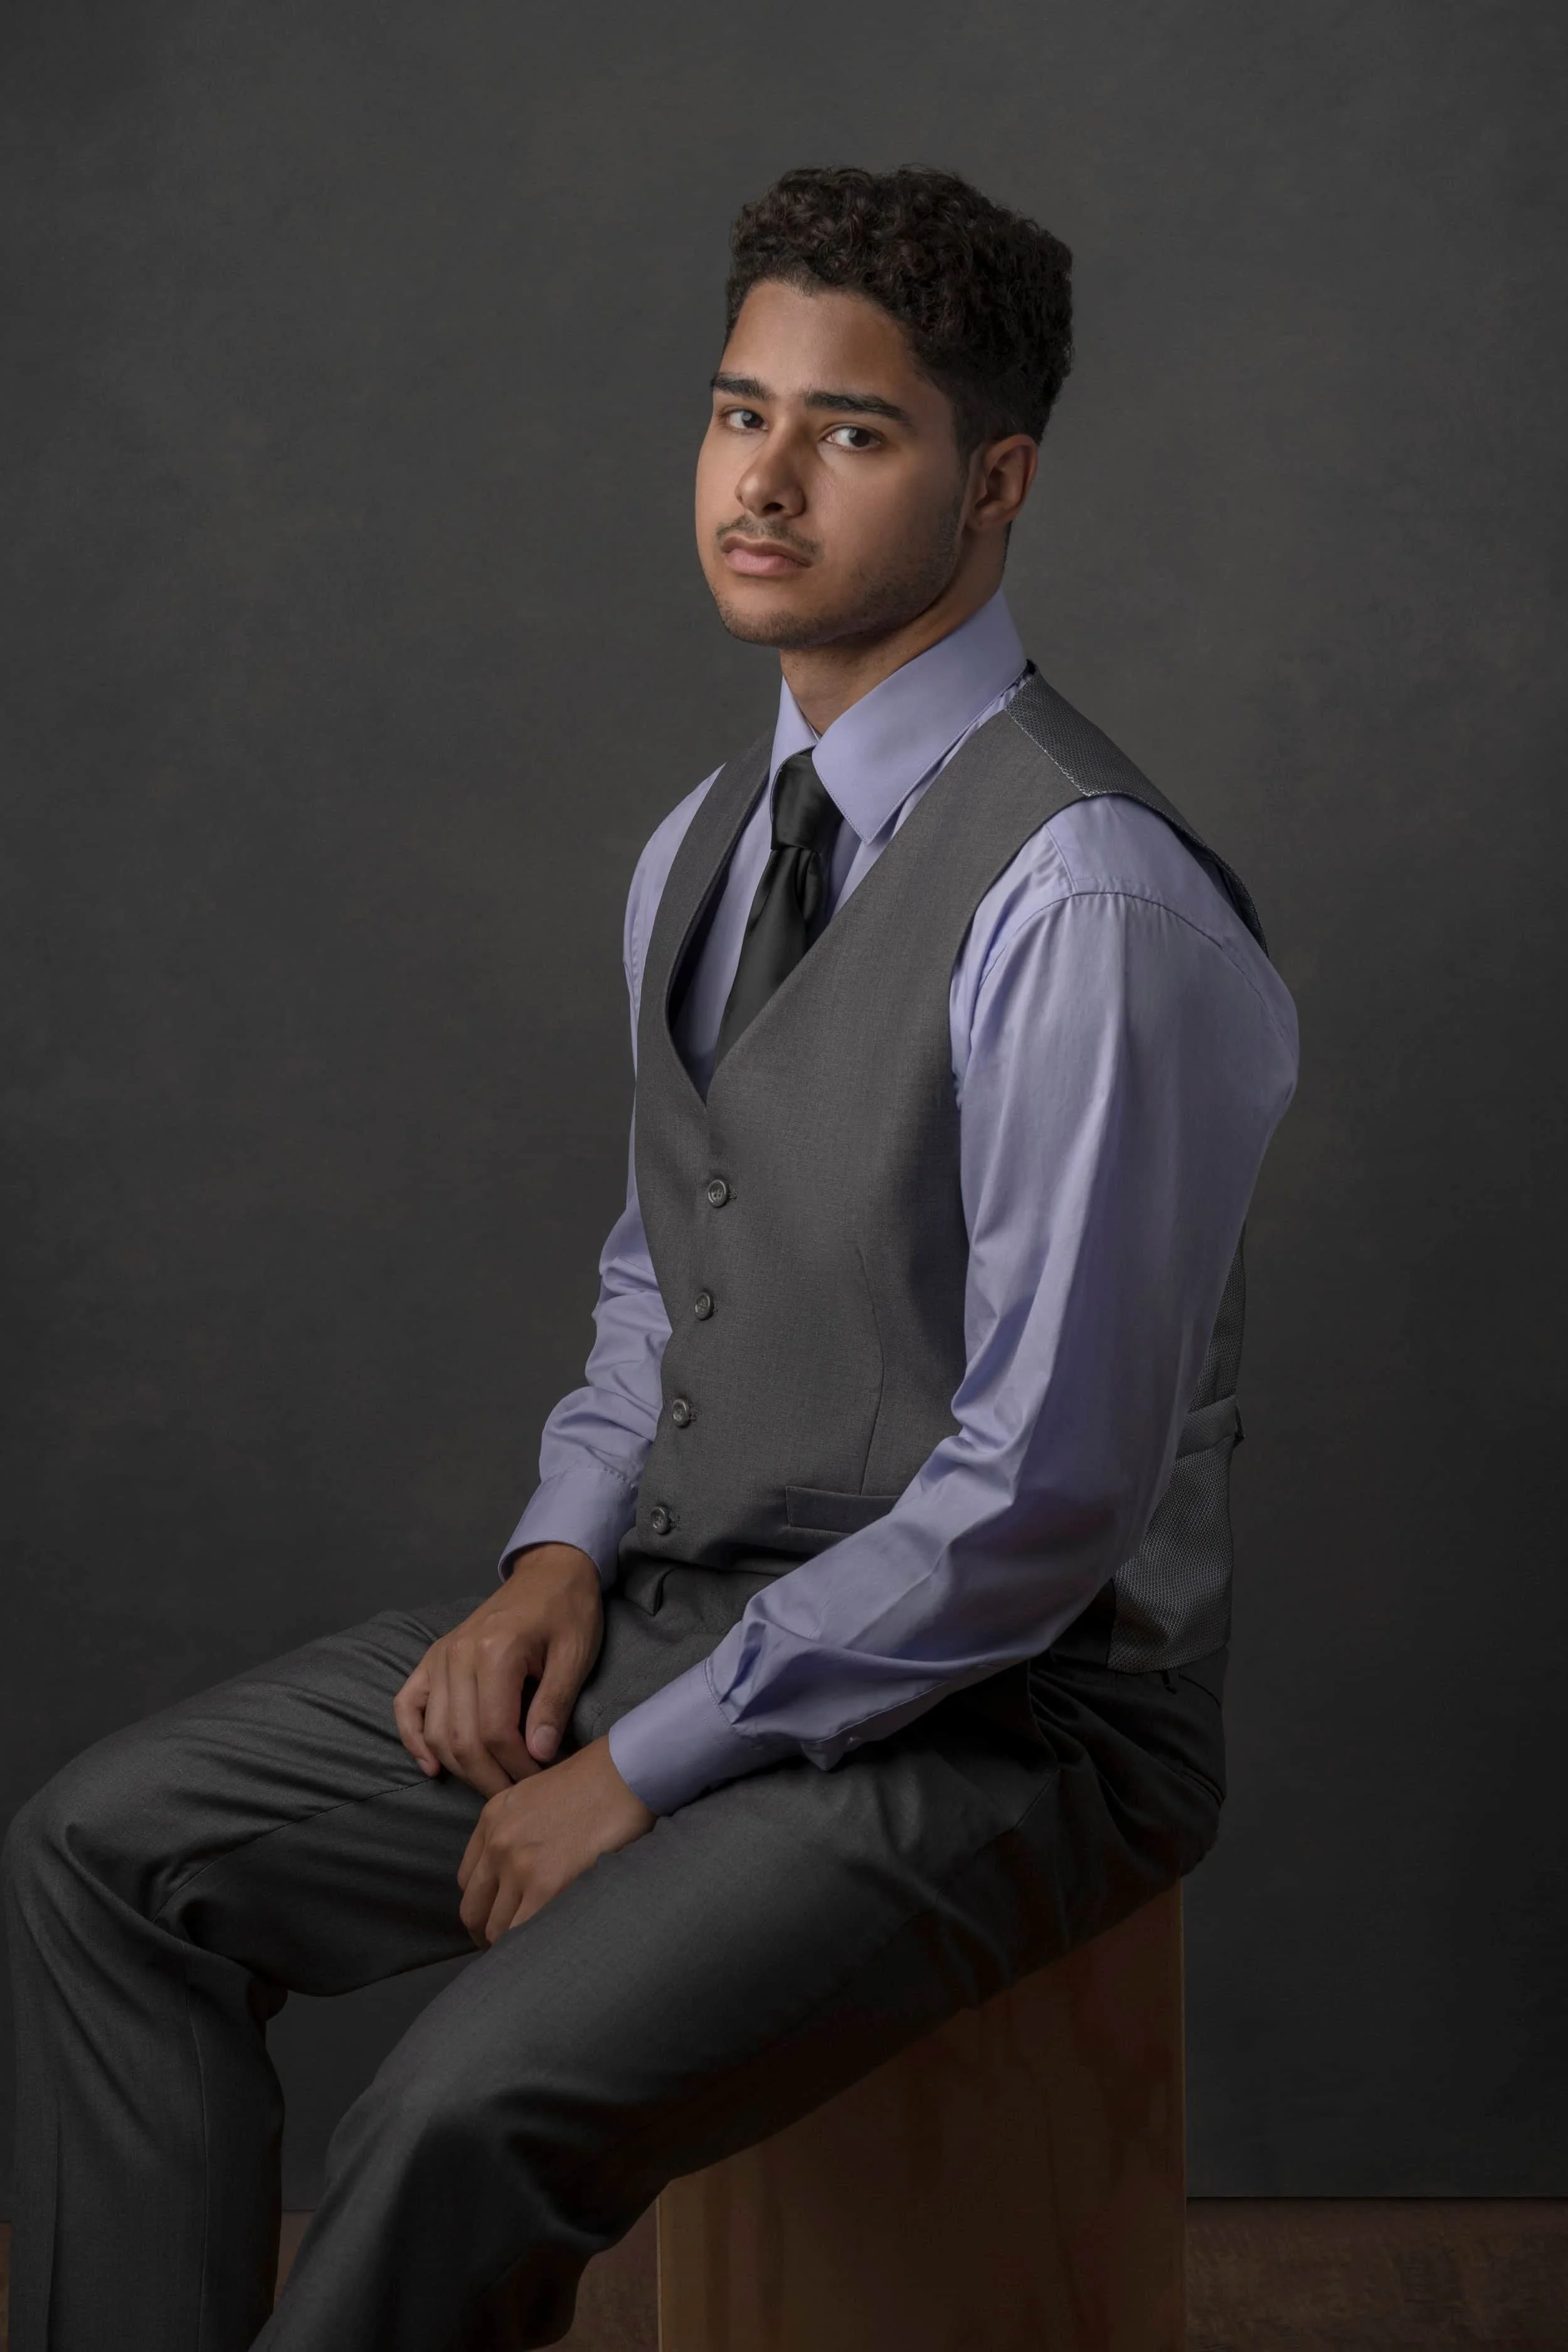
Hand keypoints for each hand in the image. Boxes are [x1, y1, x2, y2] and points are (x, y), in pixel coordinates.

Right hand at [393, 1543, 603, 1796]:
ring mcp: (440, 1655)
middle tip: (516, 1797)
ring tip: (490, 1785)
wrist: (550, 1571)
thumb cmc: (568, 1611)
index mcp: (494, 1651)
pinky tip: (433, 1766)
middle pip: (461, 1738)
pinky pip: (407, 1704)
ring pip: (435, 1730)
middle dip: (488, 1778)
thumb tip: (539, 1756)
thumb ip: (554, 1705)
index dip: (517, 1767)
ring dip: (459, 1767)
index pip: (496, 1731)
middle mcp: (457, 1654)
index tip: (540, 1783)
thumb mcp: (574, 1655)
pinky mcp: (432, 1657)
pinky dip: (413, 1739)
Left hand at [457, 1734, 655, 1943]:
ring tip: (535, 1954)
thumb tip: (517, 1873)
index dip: (484, 1908)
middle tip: (512, 1951)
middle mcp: (498, 1843)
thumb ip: (515, 1830)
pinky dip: (530, 1950)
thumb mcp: (536, 1795)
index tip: (500, 1920)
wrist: (627, 1772)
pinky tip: (547, 1952)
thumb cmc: (595, 1782)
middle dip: (489, 1936)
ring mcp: (519, 1866)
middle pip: (474, 1912)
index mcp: (492, 1819)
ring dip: (512, 1948)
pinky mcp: (548, 1886)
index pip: (468, 1883)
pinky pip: (523, 1935)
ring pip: (497, 1931)